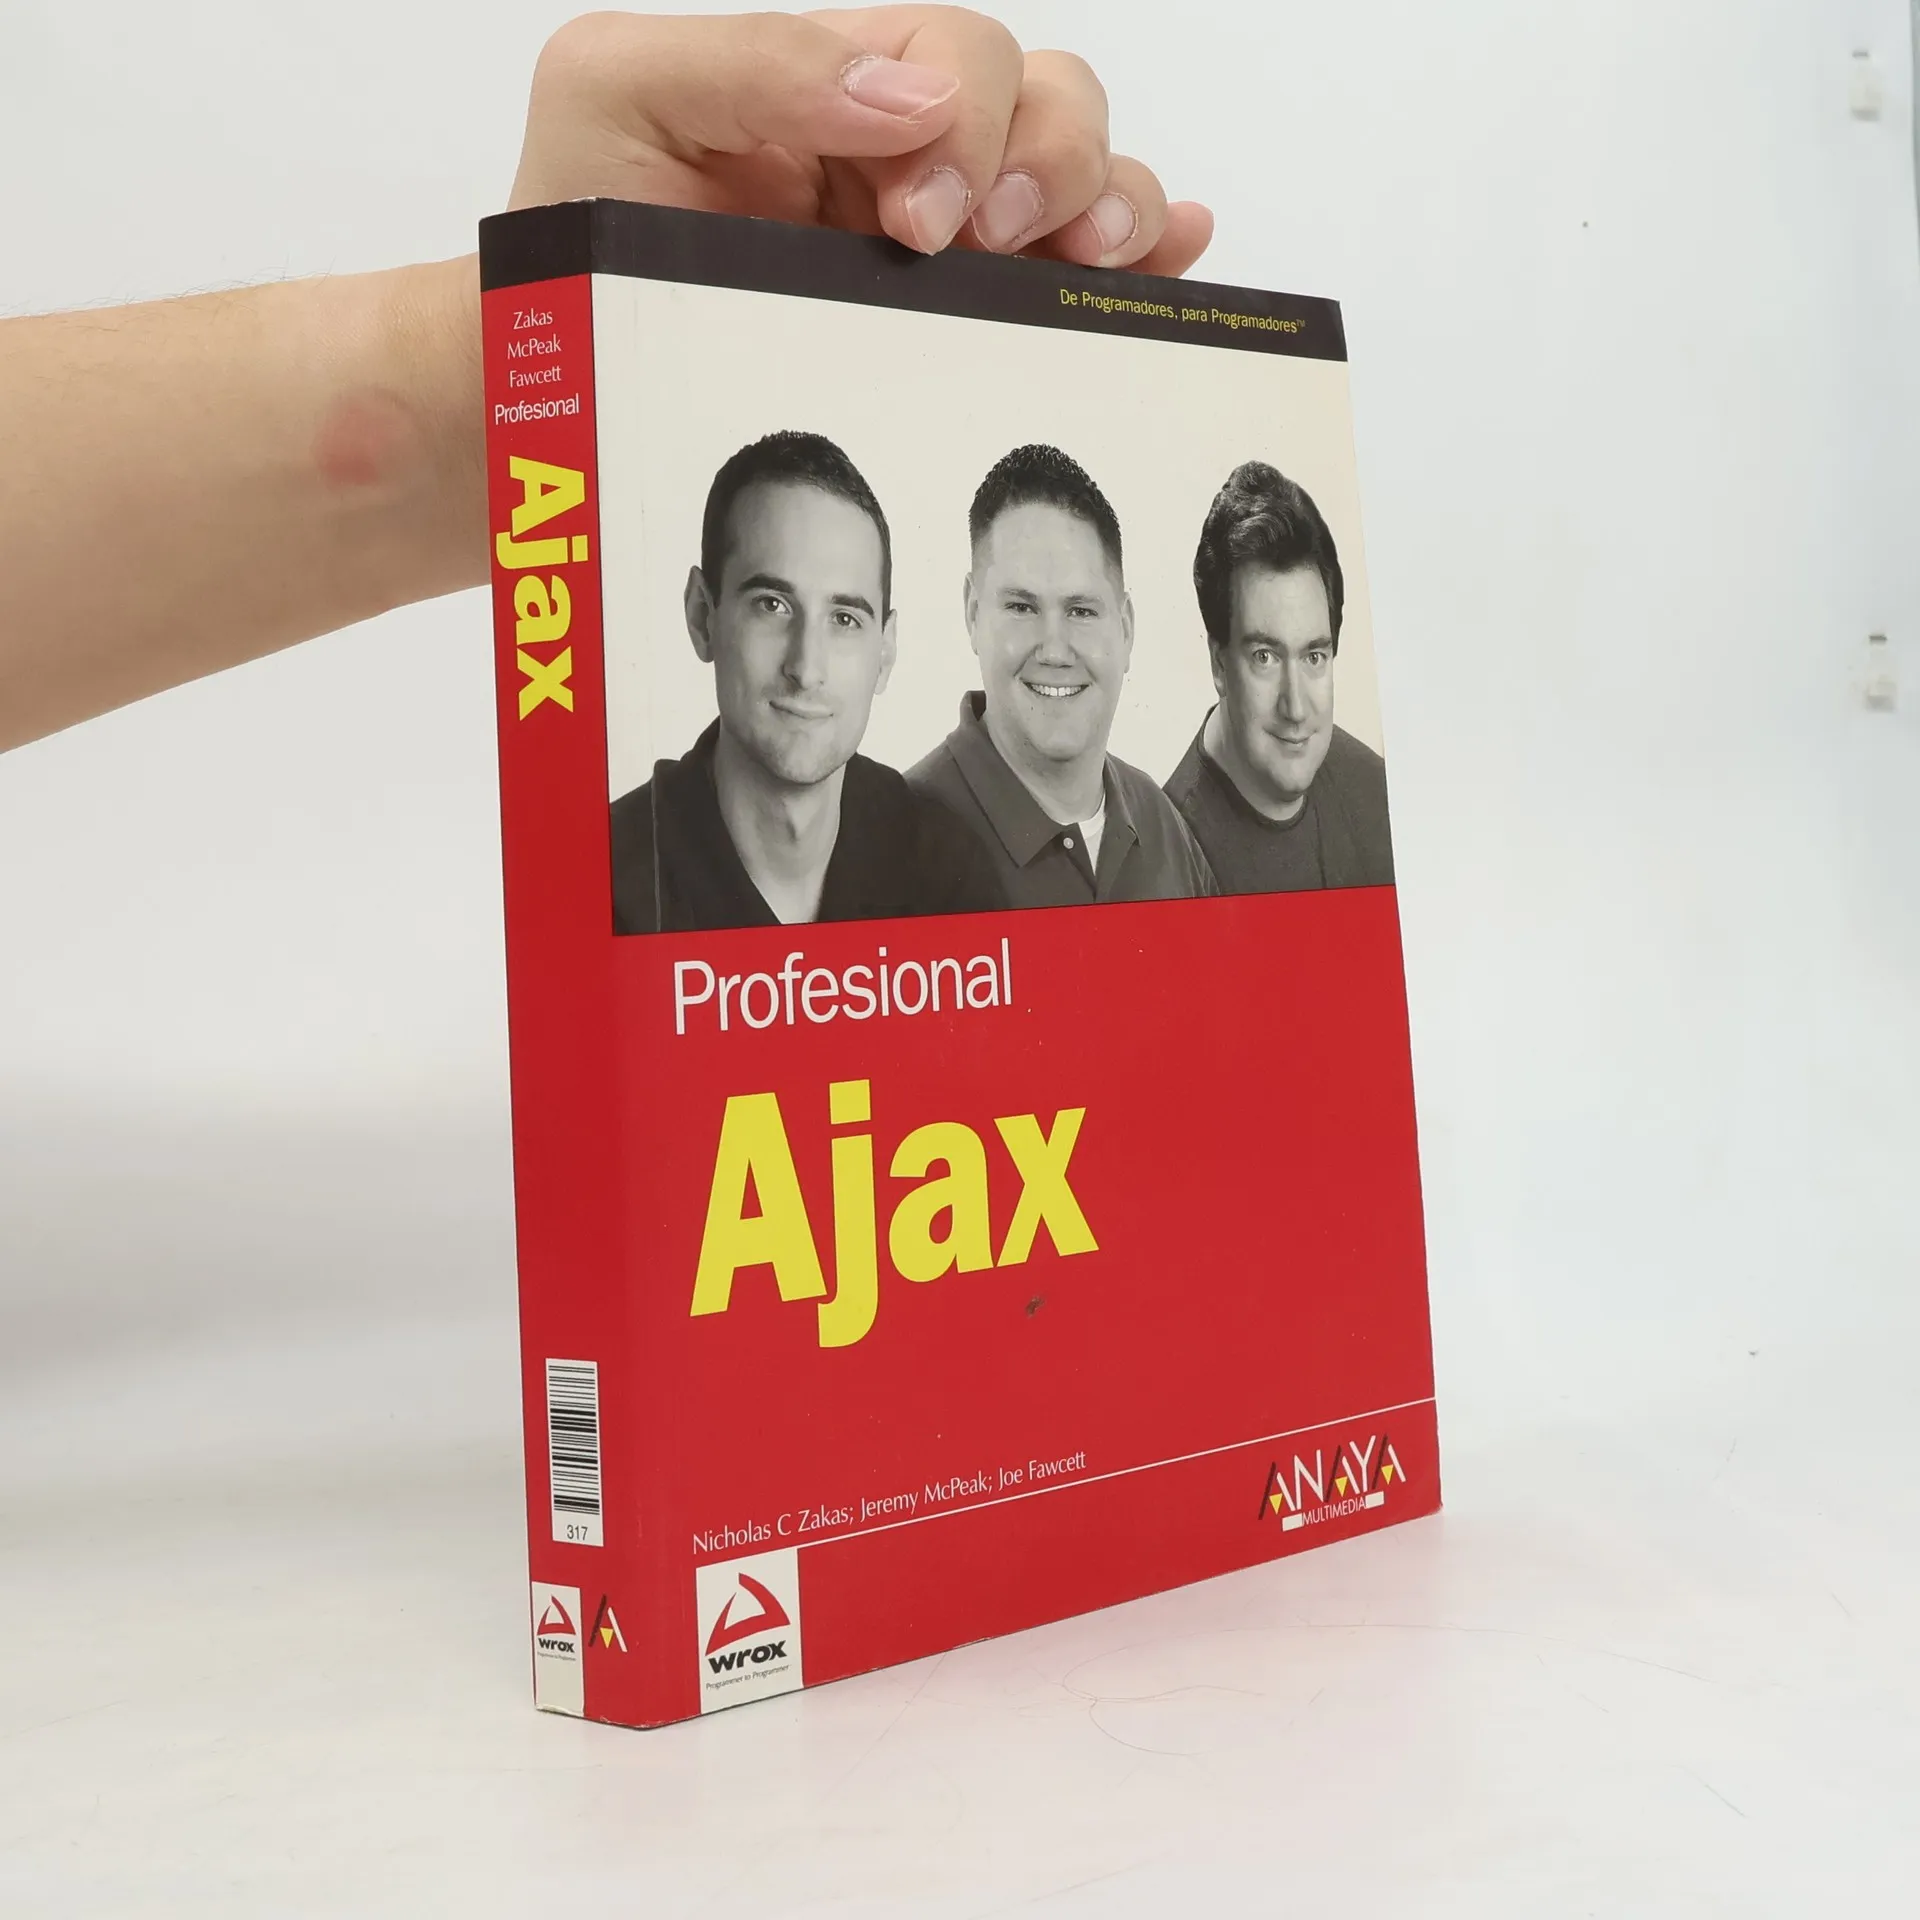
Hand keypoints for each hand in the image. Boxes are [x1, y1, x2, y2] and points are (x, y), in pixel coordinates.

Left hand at [510, 8, 1212, 275]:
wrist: (568, 369)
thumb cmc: (581, 220)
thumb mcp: (617, 93)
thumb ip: (754, 61)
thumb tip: (910, 96)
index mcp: (840, 85)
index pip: (955, 52)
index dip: (965, 121)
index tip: (914, 221)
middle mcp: (909, 151)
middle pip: (1046, 99)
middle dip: (1044, 161)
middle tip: (984, 243)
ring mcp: (950, 237)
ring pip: (1085, 172)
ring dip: (1107, 204)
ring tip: (1081, 260)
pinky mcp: (970, 317)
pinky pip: (1089, 263)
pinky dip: (1147, 253)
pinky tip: (1169, 255)